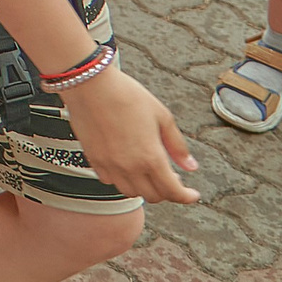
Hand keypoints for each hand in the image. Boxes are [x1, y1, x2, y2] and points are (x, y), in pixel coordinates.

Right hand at [60, 66, 199, 203]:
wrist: (90, 84)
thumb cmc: (126, 95)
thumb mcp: (162, 116)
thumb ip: (177, 145)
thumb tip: (191, 165)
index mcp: (151, 157)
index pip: (173, 191)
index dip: (186, 196)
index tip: (191, 194)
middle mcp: (130, 167)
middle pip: (153, 196)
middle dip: (167, 191)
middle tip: (172, 177)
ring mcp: (110, 165)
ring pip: (130, 192)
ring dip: (144, 187)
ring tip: (148, 172)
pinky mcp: (93, 159)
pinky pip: (110, 181)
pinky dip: (121, 179)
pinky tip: (126, 165)